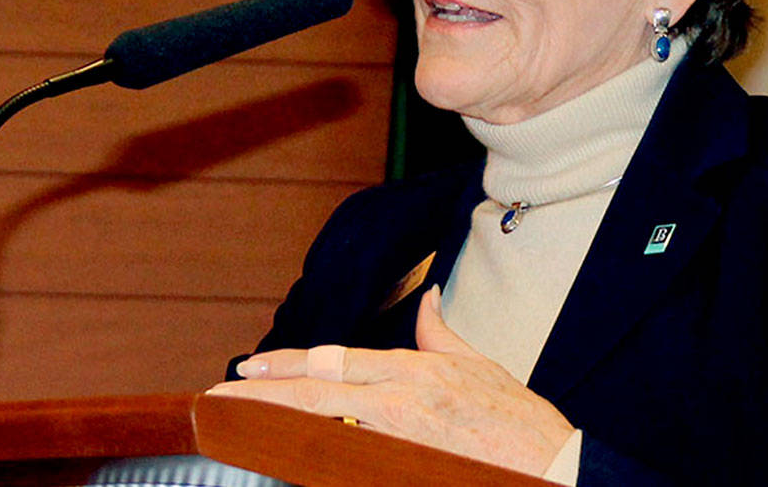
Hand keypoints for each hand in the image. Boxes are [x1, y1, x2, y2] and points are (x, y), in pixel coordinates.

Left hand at [207, 286, 574, 476]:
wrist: (552, 473)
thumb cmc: (517, 422)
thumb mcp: (477, 363)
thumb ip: (439, 332)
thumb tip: (426, 297)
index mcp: (411, 373)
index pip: (332, 363)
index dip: (284, 365)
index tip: (246, 366)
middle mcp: (398, 405)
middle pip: (313, 397)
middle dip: (259, 396)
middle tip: (216, 399)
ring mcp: (397, 444)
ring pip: (319, 432)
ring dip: (274, 429)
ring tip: (233, 426)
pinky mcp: (402, 469)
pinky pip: (346, 462)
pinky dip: (311, 458)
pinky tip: (283, 454)